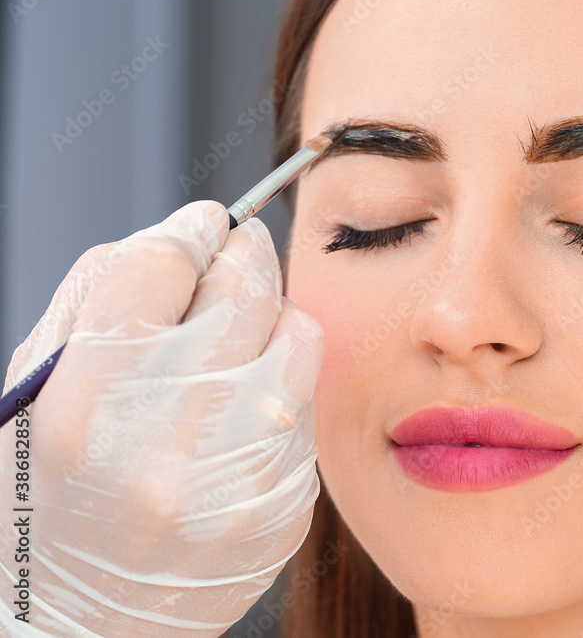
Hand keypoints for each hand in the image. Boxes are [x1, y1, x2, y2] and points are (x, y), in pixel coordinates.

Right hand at [0, 201, 324, 636]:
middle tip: (236, 253)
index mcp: (86, 401)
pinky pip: (306, 406)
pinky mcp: (284, 505)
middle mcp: (168, 437)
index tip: (202, 224)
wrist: (83, 621)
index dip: (188, 229)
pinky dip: (280, 390)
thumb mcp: (37, 392)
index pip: (160, 264)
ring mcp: (237, 475)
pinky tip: (240, 414)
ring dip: (271, 319)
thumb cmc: (51, 495)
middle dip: (243, 254)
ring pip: (297, 334)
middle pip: (244, 285)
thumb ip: (101, 300)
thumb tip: (183, 235)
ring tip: (236, 342)